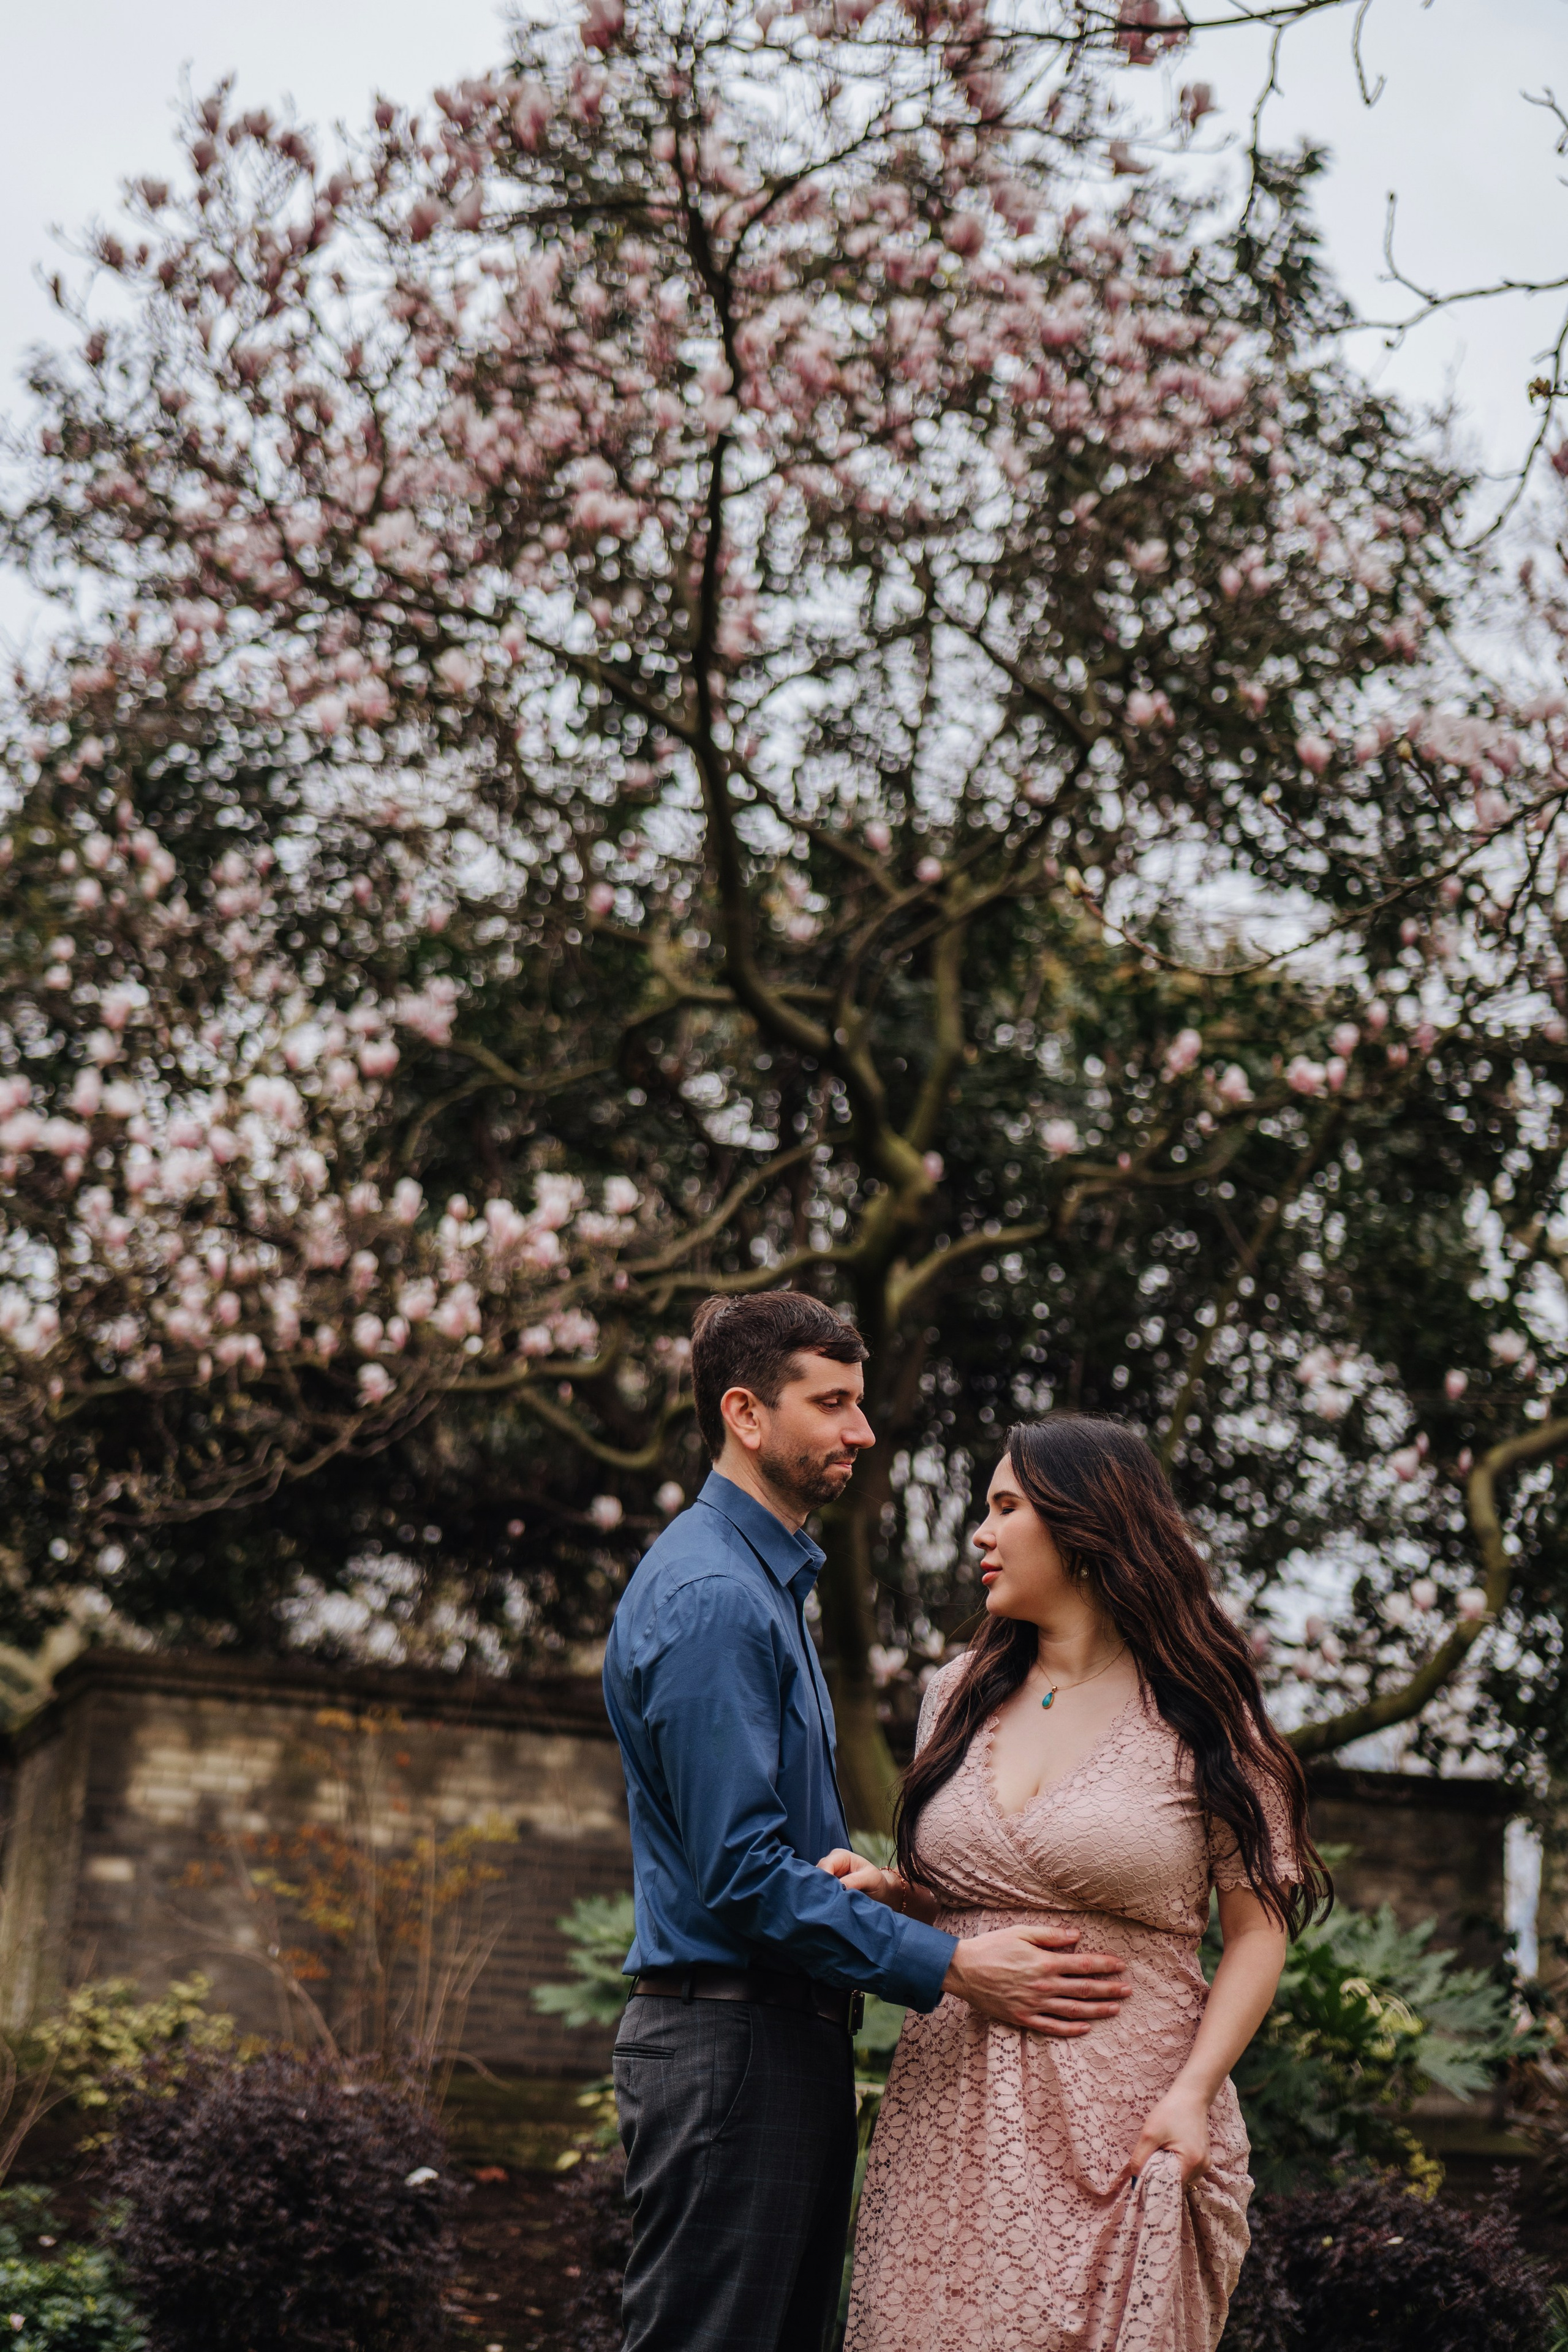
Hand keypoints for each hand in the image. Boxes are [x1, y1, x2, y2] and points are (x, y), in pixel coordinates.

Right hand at [817, 1847, 904, 1908]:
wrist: (880, 1892)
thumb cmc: (876, 1882)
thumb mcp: (870, 1878)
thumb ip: (854, 1881)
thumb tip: (840, 1887)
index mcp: (841, 1855)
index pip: (826, 1865)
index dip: (826, 1879)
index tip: (831, 1895)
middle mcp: (831, 1863)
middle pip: (817, 1874)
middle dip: (822, 1888)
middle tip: (828, 1903)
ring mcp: (827, 1875)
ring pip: (816, 1884)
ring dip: (823, 1894)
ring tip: (830, 1906)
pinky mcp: (827, 1887)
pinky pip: (820, 1892)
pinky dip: (823, 1898)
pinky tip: (827, 1906)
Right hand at [943, 1926, 1131, 2037]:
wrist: (964, 1970)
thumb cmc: (992, 1947)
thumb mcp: (1021, 1932)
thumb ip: (1050, 1935)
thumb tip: (1077, 1936)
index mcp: (1045, 1962)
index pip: (1083, 1964)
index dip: (1105, 1965)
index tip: (1121, 1966)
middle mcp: (1044, 1986)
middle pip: (1084, 1989)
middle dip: (1109, 1989)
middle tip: (1128, 1990)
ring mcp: (1034, 2005)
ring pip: (1073, 2010)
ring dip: (1097, 2010)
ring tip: (1115, 2009)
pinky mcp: (1023, 2018)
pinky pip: (1052, 2027)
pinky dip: (1070, 2029)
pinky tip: (1085, 2028)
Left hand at [1121, 2081, 1210, 2186]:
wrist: (1190, 2096)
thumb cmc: (1170, 2112)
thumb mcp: (1150, 2134)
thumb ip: (1140, 2159)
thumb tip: (1134, 2181)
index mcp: (1191, 2163)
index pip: (1170, 2187)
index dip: (1154, 2186)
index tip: (1142, 2181)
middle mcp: (1202, 2168)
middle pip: (1177, 2186)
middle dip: (1161, 2179)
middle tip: (1148, 2167)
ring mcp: (1205, 2164)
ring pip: (1182, 2180)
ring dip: (1169, 2174)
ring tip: (1159, 2157)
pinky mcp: (1204, 2159)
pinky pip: (1188, 2172)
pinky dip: (1177, 2168)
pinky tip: (1168, 2155)